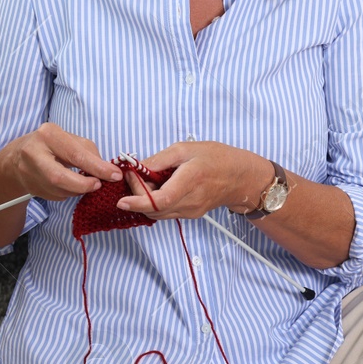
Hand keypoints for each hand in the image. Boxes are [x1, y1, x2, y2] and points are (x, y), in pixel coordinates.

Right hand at [0, 121, 122, 201]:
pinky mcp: (30, 188)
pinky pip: (56, 196)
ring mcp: (28, 172)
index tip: (114, 175)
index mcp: (48, 135)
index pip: (76, 154)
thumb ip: (88, 152)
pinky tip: (69, 185)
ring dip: (78, 190)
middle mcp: (34, 153)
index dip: (97, 167)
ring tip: (86, 183)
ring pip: (59, 190)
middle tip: (98, 185)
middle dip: (84, 185)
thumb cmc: (51, 145)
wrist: (17, 157)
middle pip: (60, 177)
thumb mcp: (69, 139)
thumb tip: (107, 171)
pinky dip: (68, 193)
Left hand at [115, 141, 267, 219]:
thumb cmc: (217, 159)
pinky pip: (166, 213)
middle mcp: (190, 201)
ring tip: (145, 181)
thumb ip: (160, 159)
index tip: (122, 199)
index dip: (138, 202)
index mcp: (190, 180)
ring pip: (158, 213)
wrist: (240, 177)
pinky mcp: (190, 215)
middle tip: (134, 176)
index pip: (160, 200)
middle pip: (154, 209)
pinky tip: (157, 188)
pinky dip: (155, 203)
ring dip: (145, 200)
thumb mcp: (186, 149)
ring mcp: (190, 211)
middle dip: (136, 196)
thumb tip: (138, 167)